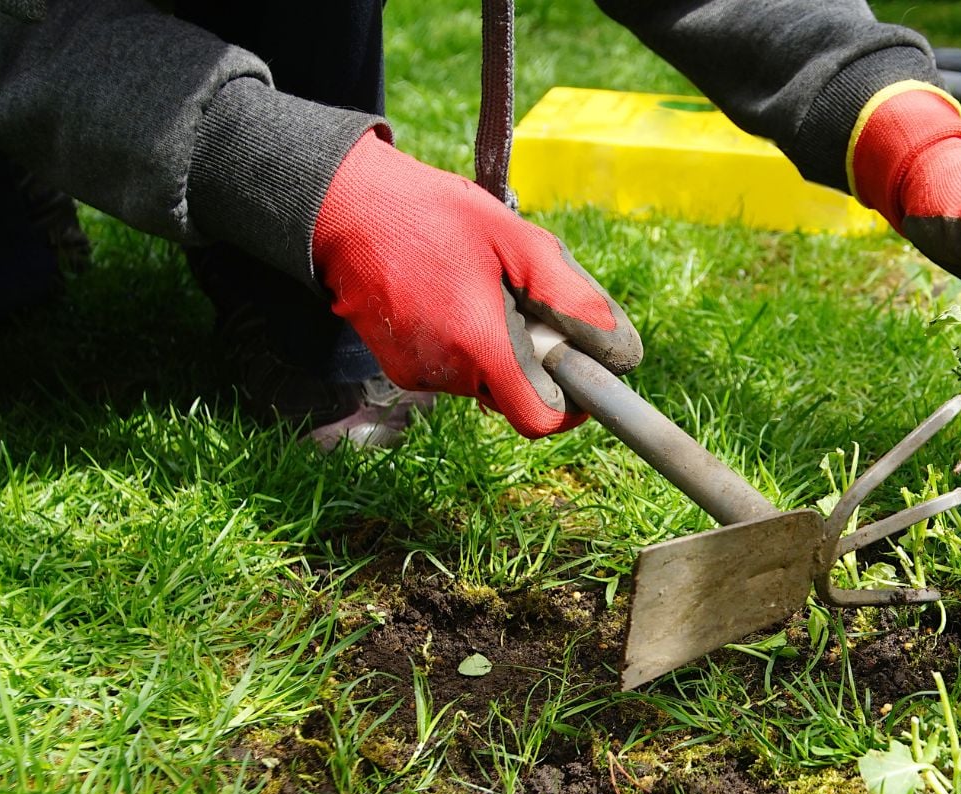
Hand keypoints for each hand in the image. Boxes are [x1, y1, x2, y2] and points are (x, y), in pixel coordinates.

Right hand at [313, 132, 641, 437]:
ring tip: (482, 287)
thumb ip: (569, 296)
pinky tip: (453, 294)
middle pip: (516, 395)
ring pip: (486, 381)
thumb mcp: (515, 239)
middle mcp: (445, 373)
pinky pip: (455, 369)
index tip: (580, 372)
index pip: (539, 419)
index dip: (570, 405)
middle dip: (534, 359)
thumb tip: (617, 347)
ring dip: (500, 347)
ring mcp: (417, 374)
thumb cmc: (432, 214)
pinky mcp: (399, 367)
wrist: (344, 208)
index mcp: (478, 344)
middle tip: (523, 299)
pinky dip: (468, 342)